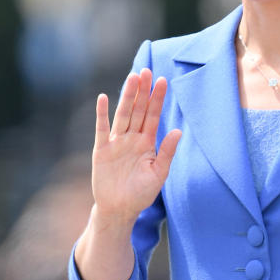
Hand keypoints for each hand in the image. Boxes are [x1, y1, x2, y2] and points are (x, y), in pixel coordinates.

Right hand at [91, 69, 180, 223]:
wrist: (120, 209)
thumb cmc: (141, 193)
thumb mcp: (159, 173)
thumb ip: (167, 152)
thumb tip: (178, 131)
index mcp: (147, 142)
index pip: (153, 116)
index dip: (158, 99)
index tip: (163, 81)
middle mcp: (132, 138)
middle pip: (138, 110)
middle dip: (143, 91)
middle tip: (147, 70)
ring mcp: (116, 142)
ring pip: (123, 114)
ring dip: (127, 96)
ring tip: (133, 78)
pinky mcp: (102, 149)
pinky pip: (102, 128)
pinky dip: (102, 114)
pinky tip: (104, 98)